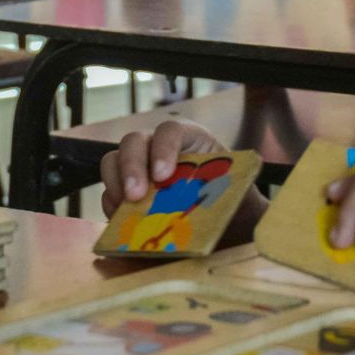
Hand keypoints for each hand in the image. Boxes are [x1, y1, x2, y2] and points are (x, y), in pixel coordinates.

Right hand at [100, 120, 229, 217]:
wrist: (227, 223)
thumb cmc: (234, 200)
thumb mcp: (239, 192)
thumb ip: (235, 189)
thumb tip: (244, 184)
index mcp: (191, 138)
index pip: (171, 130)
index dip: (164, 148)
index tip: (163, 176)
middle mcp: (159, 147)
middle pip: (134, 141)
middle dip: (132, 167)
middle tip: (136, 196)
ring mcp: (140, 168)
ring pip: (113, 161)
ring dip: (115, 183)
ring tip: (124, 209)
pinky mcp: (127, 191)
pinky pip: (109, 192)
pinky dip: (111, 206)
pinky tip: (120, 222)